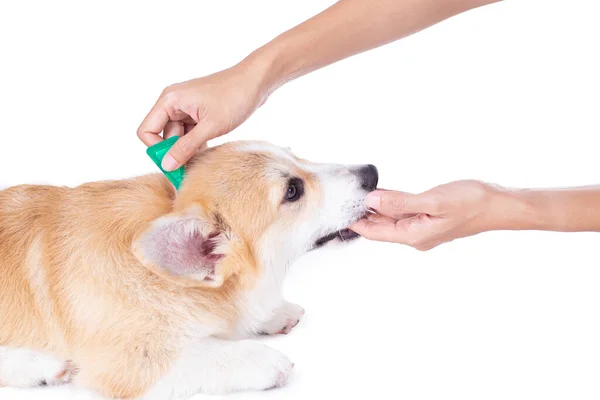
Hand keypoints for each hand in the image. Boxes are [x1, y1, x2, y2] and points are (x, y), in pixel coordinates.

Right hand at [137, 60, 270, 170]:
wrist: (257, 81)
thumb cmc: (234, 98)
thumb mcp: (210, 127)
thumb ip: (186, 147)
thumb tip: (166, 165)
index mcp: (169, 100)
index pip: (147, 131)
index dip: (157, 150)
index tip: (175, 164)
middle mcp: (173, 102)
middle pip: (162, 136)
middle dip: (174, 152)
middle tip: (190, 169)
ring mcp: (186, 107)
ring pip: (177, 136)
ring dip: (187, 149)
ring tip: (204, 157)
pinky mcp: (198, 112)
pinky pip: (189, 132)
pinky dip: (196, 143)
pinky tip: (208, 149)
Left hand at [351, 180, 508, 250]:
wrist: (500, 205)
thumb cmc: (471, 202)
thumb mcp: (432, 201)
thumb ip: (399, 202)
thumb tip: (371, 201)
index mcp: (414, 235)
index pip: (374, 232)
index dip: (355, 221)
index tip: (339, 210)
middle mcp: (416, 236)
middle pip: (381, 228)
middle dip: (363, 215)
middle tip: (344, 200)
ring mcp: (424, 229)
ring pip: (392, 221)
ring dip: (376, 210)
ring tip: (358, 197)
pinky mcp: (430, 219)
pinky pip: (404, 214)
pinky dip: (392, 206)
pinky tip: (383, 196)